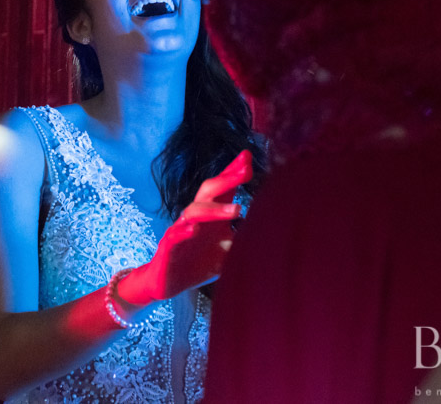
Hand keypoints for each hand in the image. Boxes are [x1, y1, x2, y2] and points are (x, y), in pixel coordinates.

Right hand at [123, 150, 252, 302]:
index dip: (232, 172)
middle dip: (226, 179)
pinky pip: (173, 237)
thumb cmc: (199, 263)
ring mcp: (179, 231)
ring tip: (236, 210)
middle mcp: (195, 219)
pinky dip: (182, 232)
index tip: (248, 157)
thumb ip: (245, 239)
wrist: (168, 284)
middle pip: (208, 192)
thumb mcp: (229, 252)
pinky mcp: (167, 249)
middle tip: (245, 171)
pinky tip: (194, 231)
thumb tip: (273, 232)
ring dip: (214, 209)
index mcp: (210, 216)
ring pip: (193, 213)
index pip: (222, 189)